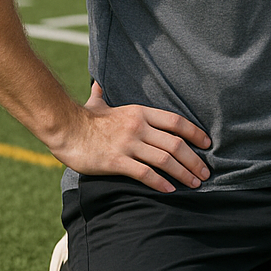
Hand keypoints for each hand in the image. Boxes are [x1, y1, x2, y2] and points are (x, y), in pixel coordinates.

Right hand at [46, 81, 211, 193]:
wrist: (63, 129)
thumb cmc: (82, 117)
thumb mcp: (97, 102)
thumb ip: (103, 93)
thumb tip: (98, 81)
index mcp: (140, 112)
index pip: (176, 122)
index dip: (195, 133)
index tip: (207, 144)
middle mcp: (138, 127)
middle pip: (176, 144)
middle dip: (194, 160)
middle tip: (205, 172)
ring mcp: (128, 145)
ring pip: (165, 160)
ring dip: (184, 173)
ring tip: (195, 183)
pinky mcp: (116, 162)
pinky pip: (145, 173)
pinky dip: (160, 183)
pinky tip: (170, 190)